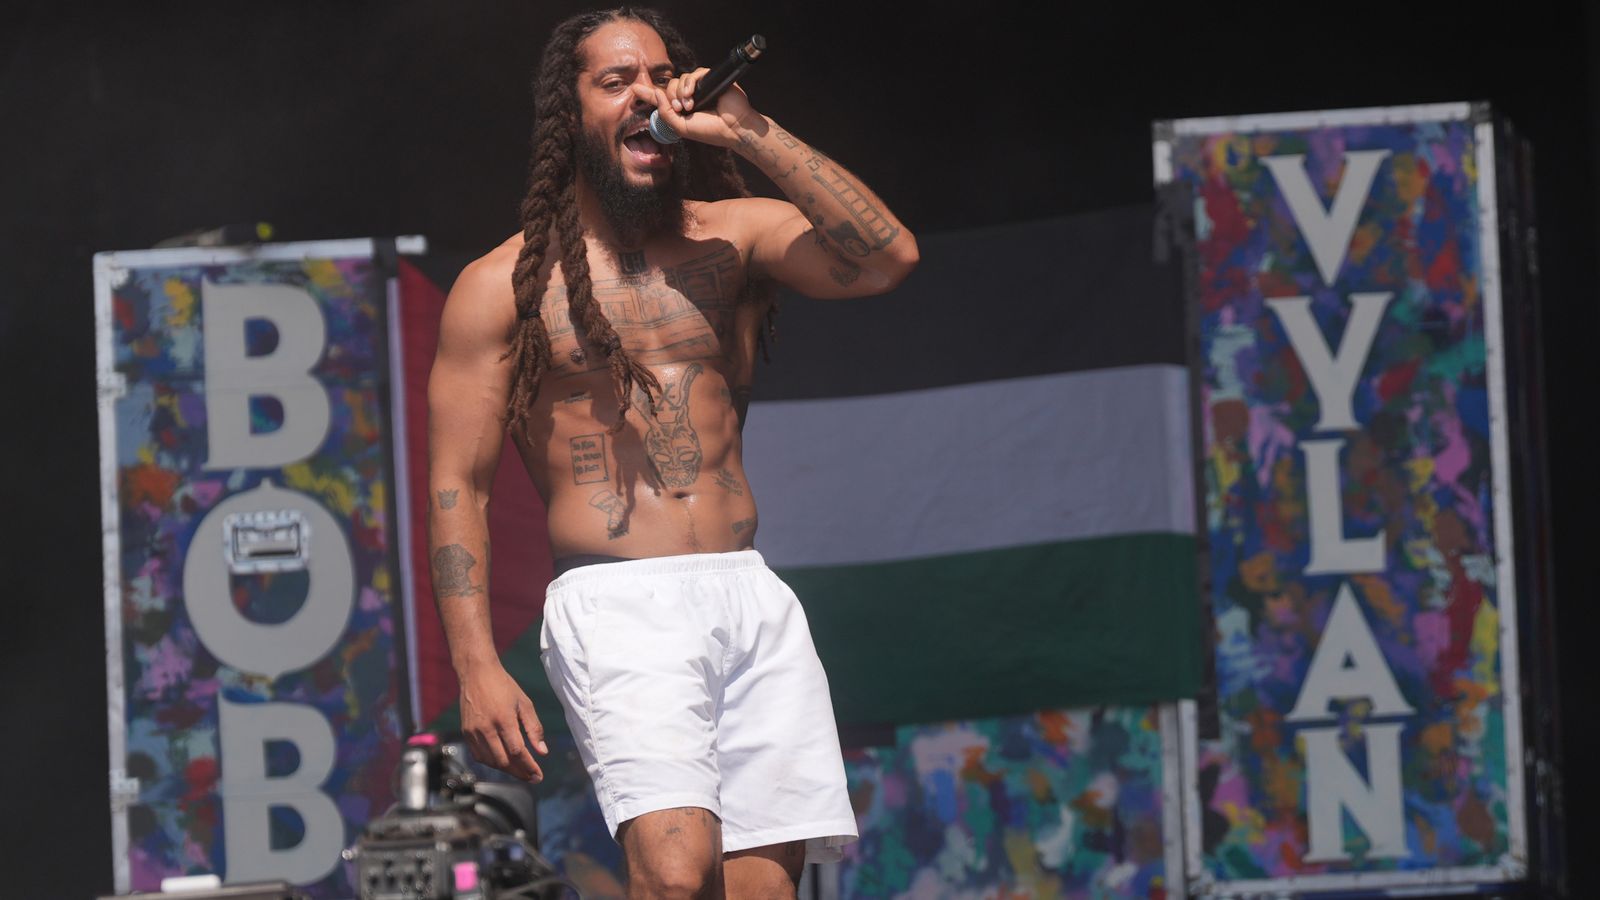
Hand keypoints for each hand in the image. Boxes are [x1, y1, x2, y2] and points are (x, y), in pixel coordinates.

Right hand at [458, 665, 547, 781]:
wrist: (476, 674)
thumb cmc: (504, 687)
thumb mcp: (525, 703)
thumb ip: (534, 728)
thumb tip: (542, 752)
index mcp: (503, 719)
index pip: (517, 751)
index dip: (529, 766)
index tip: (538, 775)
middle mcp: (486, 728)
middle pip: (503, 761)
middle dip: (520, 772)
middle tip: (532, 777)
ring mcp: (473, 732)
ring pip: (490, 761)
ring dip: (507, 770)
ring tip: (521, 771)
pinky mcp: (466, 733)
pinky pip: (479, 756)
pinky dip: (492, 762)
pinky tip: (504, 762)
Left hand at [630, 67, 756, 147]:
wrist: (732, 128)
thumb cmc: (709, 131)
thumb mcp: (681, 127)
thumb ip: (665, 113)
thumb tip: (656, 93)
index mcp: (682, 108)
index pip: (662, 98)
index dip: (647, 94)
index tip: (634, 90)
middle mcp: (689, 96)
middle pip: (669, 86)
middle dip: (670, 97)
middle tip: (679, 109)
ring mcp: (700, 86)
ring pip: (679, 79)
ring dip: (680, 93)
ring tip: (689, 106)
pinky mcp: (709, 78)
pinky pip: (693, 74)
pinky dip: (689, 84)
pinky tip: (692, 96)